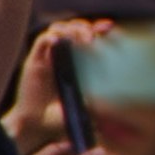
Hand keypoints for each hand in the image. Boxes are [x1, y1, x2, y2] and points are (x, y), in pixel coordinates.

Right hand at [8, 17, 108, 154]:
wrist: (37, 127)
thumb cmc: (61, 117)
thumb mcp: (86, 105)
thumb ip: (100, 98)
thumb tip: (121, 94)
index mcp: (78, 60)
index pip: (90, 34)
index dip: (100, 28)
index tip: (109, 28)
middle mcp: (63, 55)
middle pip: (75, 27)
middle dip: (85, 27)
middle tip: (91, 38)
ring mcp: (48, 56)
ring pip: (58, 28)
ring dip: (69, 29)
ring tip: (77, 40)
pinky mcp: (34, 61)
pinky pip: (41, 41)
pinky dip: (50, 38)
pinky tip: (57, 43)